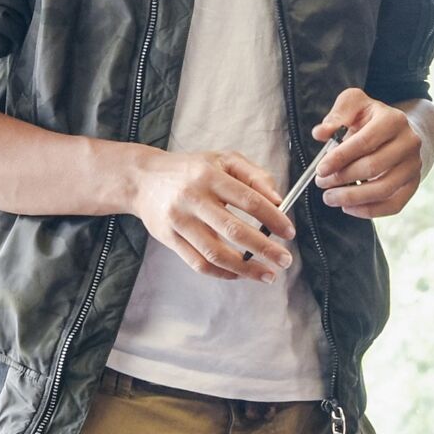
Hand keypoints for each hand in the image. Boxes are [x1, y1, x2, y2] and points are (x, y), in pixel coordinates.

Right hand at [129, 147, 295, 279]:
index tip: (289, 232)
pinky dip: (222, 273)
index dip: (273, 218)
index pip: (249, 200)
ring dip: (246, 269)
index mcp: (210, 176)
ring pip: (216, 253)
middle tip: (286, 260)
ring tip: (267, 274)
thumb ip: (254, 175)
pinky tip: (239, 274)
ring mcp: (179, 221)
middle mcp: (193, 198)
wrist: (143, 179)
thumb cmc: (191, 169)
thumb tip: (278, 200)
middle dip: (265, 249)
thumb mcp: (223, 160)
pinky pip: (199, 263)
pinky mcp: (169, 239)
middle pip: (234, 230)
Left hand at [309, 89, 432, 218]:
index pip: (365, 141)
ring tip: (330, 197)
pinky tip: (348, 207)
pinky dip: (368, 211)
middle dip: (342, 178)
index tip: (320, 169)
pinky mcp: (413, 184)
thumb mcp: (354, 105)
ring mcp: (414, 165)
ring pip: (383, 189)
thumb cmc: (370, 118)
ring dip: (352, 197)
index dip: (340, 158)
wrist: (397, 132)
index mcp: (393, 120)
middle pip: (373, 167)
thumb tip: (320, 133)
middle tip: (321, 183)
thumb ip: (337, 116)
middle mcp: (409, 142)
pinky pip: (393, 205)